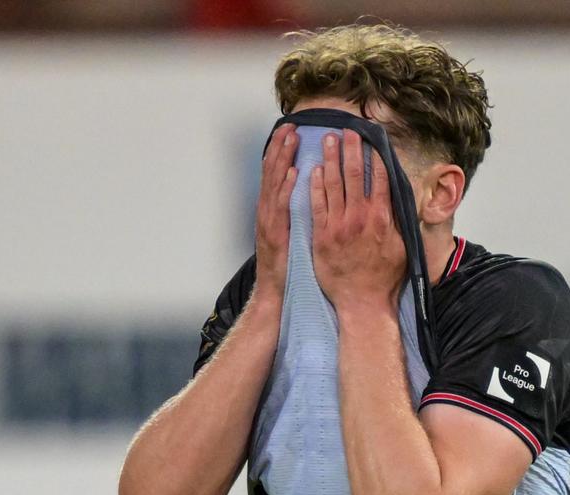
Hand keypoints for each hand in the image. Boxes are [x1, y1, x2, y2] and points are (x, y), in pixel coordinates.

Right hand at [254, 123, 300, 295]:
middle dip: (280, 148)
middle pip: (271, 173)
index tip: (290, 131)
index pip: (274, 175)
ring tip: (291, 138)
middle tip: (290, 126)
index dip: (280, 152)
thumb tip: (303, 196)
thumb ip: (292, 215)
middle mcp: (266, 213)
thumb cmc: (286, 267)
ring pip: (275, 184)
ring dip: (283, 159)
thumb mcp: (288, 236)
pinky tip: (294, 171)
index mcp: (271, 211)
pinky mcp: (276, 233)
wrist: (274, 293)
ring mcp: (269, 222)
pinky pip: (282, 206)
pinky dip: (286, 187)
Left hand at [311, 129, 406, 312]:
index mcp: (383, 217)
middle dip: (351, 149)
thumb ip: (402, 220)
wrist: (361, 302)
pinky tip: (314, 170)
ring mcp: (339, 226)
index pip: (381, 177)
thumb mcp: (403, 246)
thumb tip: (406, 200)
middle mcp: (361, 217)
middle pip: (355, 174)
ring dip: (331, 159)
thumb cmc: (384, 277)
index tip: (374, 137)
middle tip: (348, 130)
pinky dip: (316, 186)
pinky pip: (316, 205)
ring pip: (334, 185)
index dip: (377, 154)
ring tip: (328, 140)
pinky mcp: (321, 236)